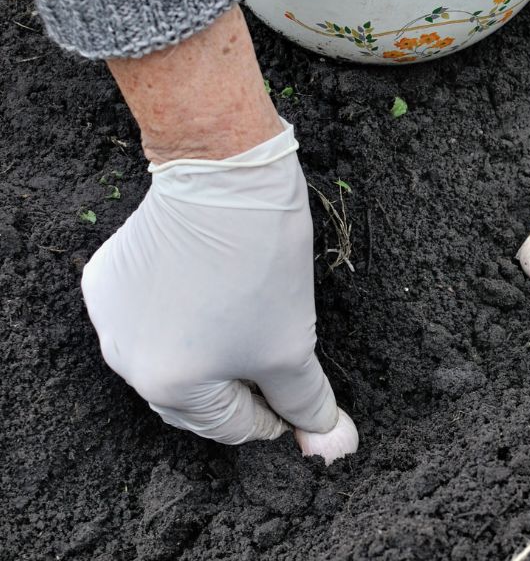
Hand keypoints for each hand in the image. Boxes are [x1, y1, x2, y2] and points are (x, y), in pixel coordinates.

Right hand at [81, 121, 354, 455]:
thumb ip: (307, 402)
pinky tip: (214, 294)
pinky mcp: (108, 277)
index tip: (301, 399)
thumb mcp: (293, 344)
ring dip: (211, 352)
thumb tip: (332, 443)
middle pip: (196, 398)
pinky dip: (181, 316)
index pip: (232, 426)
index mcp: (167, 386)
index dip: (277, 414)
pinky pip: (149, 316)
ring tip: (251, 323)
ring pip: (171, 357)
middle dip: (241, 387)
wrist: (225, 177)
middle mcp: (125, 360)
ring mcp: (110, 317)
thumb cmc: (259, 263)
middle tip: (281, 363)